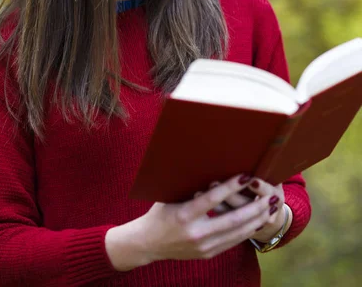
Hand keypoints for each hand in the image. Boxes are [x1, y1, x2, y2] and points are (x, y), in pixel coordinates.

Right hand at [105, 174, 279, 270]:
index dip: (231, 187)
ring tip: (271, 208)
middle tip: (270, 195)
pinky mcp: (207, 254)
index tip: (246, 176)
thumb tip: (207, 164)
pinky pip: (232, 242)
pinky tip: (258, 222)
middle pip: (233, 220)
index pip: (213, 199)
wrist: (148, 244)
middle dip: (255, 207)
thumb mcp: (170, 195)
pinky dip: (247, 231)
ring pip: (237, 233)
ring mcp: (203, 247)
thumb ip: (189, 185)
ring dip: (257, 220)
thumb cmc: (159, 212)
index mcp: (184, 215)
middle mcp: (196, 233)